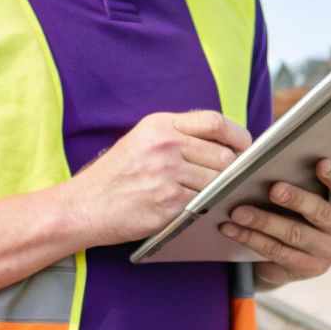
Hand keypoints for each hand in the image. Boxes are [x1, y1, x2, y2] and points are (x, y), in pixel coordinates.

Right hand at [59, 110, 250, 247]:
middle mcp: (165, 145)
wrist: (84, 207)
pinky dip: (206, 206)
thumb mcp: (142, 140)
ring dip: (220, 189)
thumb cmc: (116, 175)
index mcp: (160, 125)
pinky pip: (204, 202)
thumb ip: (179, 135)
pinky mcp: (168, 202)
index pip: (215, 122)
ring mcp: (167, 174)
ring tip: (214, 193)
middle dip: (234, 168)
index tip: (245, 146)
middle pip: (223, 154)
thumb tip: (224, 140)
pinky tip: (200, 207)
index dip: (238, 135)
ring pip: (217, 180)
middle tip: (234, 177)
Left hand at [219, 158, 330, 286]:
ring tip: (238, 211)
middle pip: (319, 214)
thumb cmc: (304, 206)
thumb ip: (303, 174)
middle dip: (295, 200)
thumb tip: (274, 147)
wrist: (301, 249)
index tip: (321, 163)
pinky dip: (250, 239)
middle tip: (273, 189)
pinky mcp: (305, 270)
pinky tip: (231, 229)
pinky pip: (275, 253)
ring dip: (263, 222)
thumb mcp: (311, 190)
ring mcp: (326, 254)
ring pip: (292, 235)